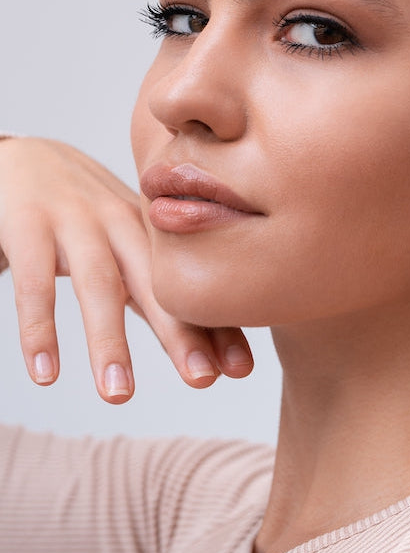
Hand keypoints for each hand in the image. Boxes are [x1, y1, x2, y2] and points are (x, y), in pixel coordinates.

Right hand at [0, 137, 252, 402]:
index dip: (217, 327)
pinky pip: (33, 282)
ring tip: (119, 395)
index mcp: (152, 234)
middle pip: (157, 284)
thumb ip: (159, 296)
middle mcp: (122, 224)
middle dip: (182, 334)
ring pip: (99, 284)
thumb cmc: (89, 217)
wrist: (25, 157)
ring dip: (110, 342)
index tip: (241, 371)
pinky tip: (46, 373)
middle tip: (201, 381)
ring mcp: (75, 221)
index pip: (189, 286)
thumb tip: (209, 355)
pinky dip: (39, 329)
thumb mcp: (127, 249)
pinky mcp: (28, 225)